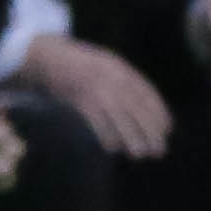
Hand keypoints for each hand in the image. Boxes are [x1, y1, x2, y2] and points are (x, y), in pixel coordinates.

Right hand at [14, 32, 170, 158]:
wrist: (43, 55)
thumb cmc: (74, 62)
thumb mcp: (102, 63)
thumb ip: (121, 79)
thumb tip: (140, 104)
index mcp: (119, 67)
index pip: (147, 93)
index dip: (160, 112)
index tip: (168, 130)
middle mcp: (111, 76)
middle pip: (137, 107)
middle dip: (150, 131)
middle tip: (159, 151)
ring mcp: (95, 86)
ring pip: (119, 116)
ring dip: (132, 137)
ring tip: (140, 154)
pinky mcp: (79, 97)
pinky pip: (96, 119)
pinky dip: (106, 134)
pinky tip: (112, 148)